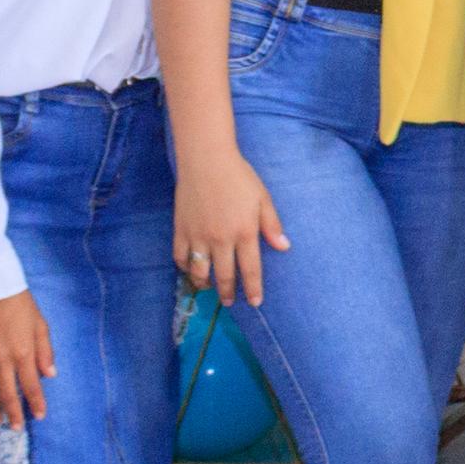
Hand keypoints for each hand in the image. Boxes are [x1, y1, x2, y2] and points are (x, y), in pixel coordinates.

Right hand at [0, 289, 55, 430]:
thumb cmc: (20, 306)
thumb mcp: (41, 326)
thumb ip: (45, 352)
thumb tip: (50, 375)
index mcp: (23, 353)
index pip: (31, 386)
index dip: (35, 403)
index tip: (39, 416)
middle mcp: (2, 359)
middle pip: (7, 394)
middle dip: (12, 413)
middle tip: (15, 428)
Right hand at [177, 149, 290, 308]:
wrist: (206, 160)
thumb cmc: (239, 177)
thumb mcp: (263, 199)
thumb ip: (272, 225)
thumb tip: (284, 247)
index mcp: (244, 232)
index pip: (251, 269)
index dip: (253, 289)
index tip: (255, 302)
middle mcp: (221, 240)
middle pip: (224, 275)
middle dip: (228, 293)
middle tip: (230, 302)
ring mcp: (198, 236)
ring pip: (200, 272)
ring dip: (205, 284)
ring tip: (210, 288)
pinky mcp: (181, 230)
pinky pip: (180, 258)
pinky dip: (185, 268)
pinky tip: (192, 269)